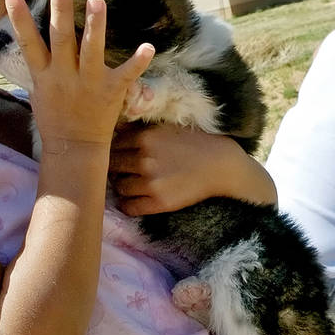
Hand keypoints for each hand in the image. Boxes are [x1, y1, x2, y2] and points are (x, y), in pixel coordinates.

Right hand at [5, 0, 153, 148]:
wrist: (74, 148)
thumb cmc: (55, 117)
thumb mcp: (38, 90)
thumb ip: (38, 64)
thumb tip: (29, 38)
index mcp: (45, 75)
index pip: (29, 43)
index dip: (20, 20)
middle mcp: (65, 75)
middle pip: (61, 38)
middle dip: (60, 10)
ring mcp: (89, 83)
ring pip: (91, 50)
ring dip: (94, 25)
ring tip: (97, 0)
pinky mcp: (112, 91)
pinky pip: (128, 74)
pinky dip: (138, 62)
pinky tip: (148, 46)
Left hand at [109, 123, 274, 215]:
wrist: (221, 166)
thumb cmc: (195, 143)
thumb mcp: (167, 128)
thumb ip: (141, 129)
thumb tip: (114, 129)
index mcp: (145, 137)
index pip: (113, 145)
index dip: (114, 150)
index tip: (118, 154)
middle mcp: (144, 159)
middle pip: (112, 166)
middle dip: (115, 168)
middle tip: (121, 170)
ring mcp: (151, 183)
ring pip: (119, 187)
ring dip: (122, 186)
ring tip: (130, 184)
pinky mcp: (159, 202)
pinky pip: (130, 207)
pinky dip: (127, 205)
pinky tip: (133, 200)